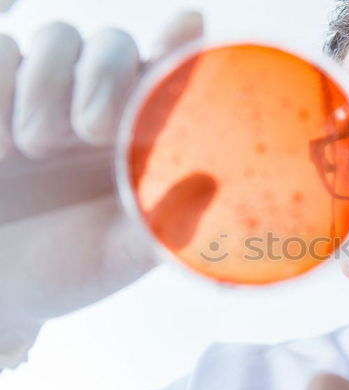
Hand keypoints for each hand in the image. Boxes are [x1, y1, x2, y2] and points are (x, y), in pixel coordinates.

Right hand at [0, 12, 203, 367]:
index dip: (177, 45)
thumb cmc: (70, 267)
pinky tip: (1, 150)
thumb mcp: (120, 252)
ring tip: (34, 147)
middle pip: (111, 43)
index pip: (166, 75)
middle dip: (103, 77)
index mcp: (138, 137)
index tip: (189, 25)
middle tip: (92, 131)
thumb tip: (213, 186)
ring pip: (54, 37)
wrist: (0, 289)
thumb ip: (163, 222)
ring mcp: (38, 98)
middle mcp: (94, 106)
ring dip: (46, 85)